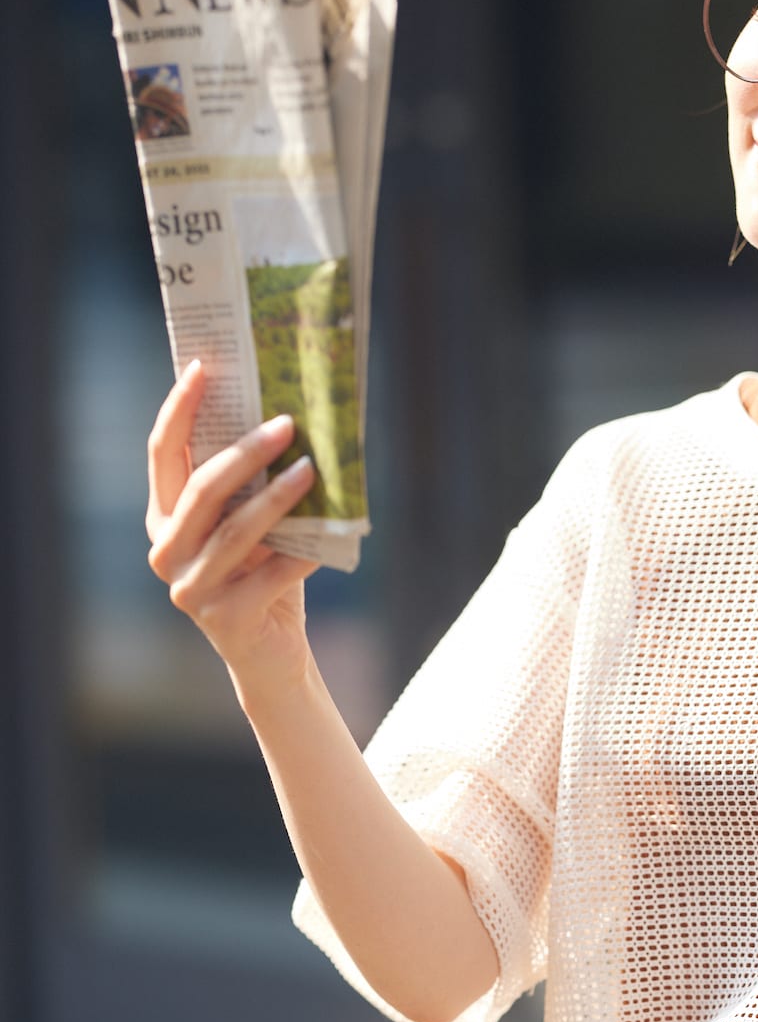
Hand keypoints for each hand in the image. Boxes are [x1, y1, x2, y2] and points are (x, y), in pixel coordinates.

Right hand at [145, 358, 322, 709]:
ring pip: (235, 530)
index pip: (162, 453)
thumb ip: (246, 487)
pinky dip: (302, 552)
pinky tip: (330, 531)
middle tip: (286, 422)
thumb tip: (282, 417)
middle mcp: (165, 552)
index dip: (178, 408)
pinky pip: (271, 575)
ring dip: (277, 497)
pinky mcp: (225, 619)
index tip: (202, 366)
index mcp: (163, 519)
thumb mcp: (247, 525)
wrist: (271, 654)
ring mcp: (190, 589)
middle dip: (244, 452)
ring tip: (312, 468)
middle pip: (201, 489)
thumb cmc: (262, 576)